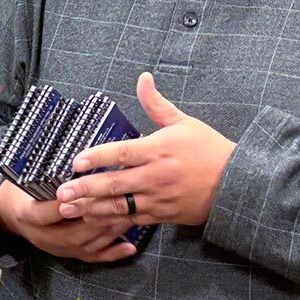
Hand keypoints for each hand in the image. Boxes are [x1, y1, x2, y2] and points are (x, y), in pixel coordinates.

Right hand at [0, 181, 137, 262]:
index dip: (68, 205)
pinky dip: (112, 254)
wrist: (11, 215)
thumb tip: (75, 161)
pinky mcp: (67, 255)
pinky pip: (91, 258)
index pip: (49, 212)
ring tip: (129, 217)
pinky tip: (129, 247)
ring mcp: (55, 249)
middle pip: (73, 234)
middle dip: (98, 220)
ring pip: (85, 246)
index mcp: (28, 214)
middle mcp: (42, 236)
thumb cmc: (22, 192)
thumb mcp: (25, 181)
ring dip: (109, 233)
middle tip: (120, 205)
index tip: (86, 191)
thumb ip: (46, 177)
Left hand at [55, 72, 234, 226]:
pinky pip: (132, 219)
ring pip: (120, 206)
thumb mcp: (184, 123)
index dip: (98, 157)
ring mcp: (159, 198)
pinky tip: (92, 219)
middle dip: (86, 188)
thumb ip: (156, 104)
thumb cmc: (209, 150)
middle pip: (115, 184)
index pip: (122, 153)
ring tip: (68, 208)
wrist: (238, 184)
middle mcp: (157, 176)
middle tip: (62, 191)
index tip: (76, 161)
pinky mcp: (163, 215)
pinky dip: (111, 221)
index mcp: (159, 150)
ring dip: (92, 208)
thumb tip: (143, 78)